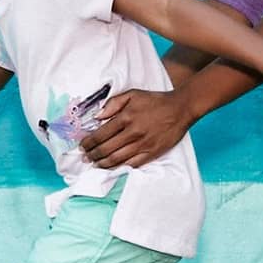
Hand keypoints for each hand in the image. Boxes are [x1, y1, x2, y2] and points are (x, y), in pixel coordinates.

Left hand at [79, 89, 193, 168]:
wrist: (180, 109)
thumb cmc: (154, 101)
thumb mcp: (132, 95)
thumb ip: (113, 104)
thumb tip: (97, 117)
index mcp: (126, 117)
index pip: (101, 134)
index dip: (88, 142)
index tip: (82, 145)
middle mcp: (133, 133)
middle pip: (106, 149)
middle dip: (92, 155)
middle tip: (85, 157)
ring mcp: (143, 145)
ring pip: (117, 159)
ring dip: (102, 163)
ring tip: (95, 164)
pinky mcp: (152, 153)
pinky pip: (132, 164)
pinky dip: (120, 167)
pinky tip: (112, 167)